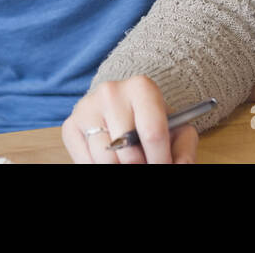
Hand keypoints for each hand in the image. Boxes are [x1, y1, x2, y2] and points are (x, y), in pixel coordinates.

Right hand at [61, 76, 198, 163]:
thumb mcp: (176, 131)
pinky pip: (86, 162)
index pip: (153, 133)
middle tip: (145, 163)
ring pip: (106, 160)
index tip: (164, 167)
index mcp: (141, 87)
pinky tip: (112, 160)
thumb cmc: (151, 122)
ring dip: (120, 168)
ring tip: (128, 161)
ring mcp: (87, 108)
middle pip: (129, 151)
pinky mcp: (70, 126)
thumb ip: (184, 150)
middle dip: (141, 167)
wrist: (121, 107)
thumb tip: (180, 166)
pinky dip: (99, 168)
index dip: (161, 160)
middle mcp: (111, 92)